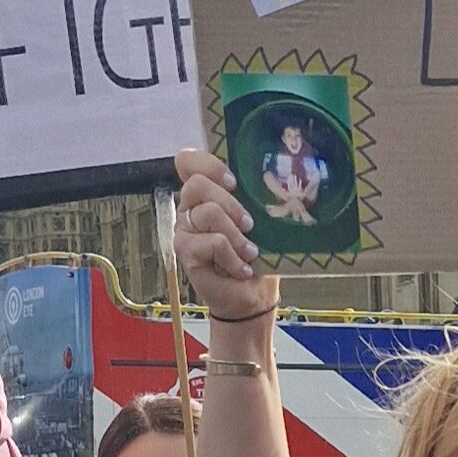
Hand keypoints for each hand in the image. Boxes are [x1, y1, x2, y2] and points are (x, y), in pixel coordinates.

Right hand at [174, 149, 279, 319]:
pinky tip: (242, 269)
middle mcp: (190, 207)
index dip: (207, 164)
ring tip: (250, 253)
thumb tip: (273, 180)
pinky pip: (212, 242)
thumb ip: (253, 197)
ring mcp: (184, 228)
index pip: (188, 161)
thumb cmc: (257, 255)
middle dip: (231, 204)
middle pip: (197, 184)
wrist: (252, 295)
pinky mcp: (184, 250)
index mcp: (206, 193)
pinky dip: (233, 257)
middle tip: (250, 225)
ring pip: (207, 213)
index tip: (233, 182)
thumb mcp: (260, 220)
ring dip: (236, 235)